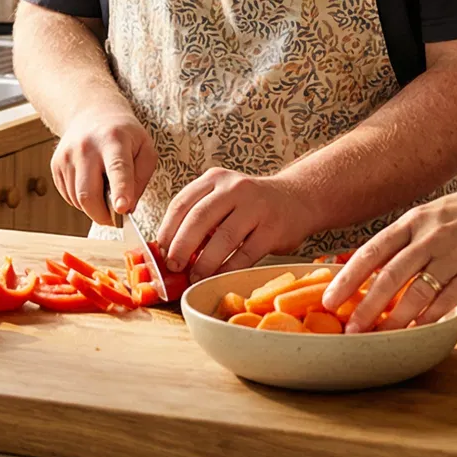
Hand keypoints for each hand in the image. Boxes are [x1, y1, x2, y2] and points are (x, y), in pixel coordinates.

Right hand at [51, 102, 156, 226]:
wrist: (92, 114)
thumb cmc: (124, 135)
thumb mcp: (145, 148)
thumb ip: (141, 178)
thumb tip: (126, 208)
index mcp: (114, 140)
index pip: (117, 168)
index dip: (120, 190)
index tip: (122, 208)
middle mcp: (86, 147)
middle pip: (89, 193)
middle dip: (103, 215)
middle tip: (116, 219)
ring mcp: (67, 156)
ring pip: (77, 199)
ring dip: (93, 207)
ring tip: (105, 192)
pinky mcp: (55, 165)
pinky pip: (69, 196)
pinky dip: (82, 201)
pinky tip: (92, 185)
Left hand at [159, 168, 317, 279]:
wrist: (297, 199)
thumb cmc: (251, 205)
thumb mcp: (224, 197)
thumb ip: (200, 215)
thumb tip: (169, 251)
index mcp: (215, 179)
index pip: (182, 203)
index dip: (167, 230)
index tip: (160, 252)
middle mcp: (235, 188)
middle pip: (199, 218)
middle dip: (181, 247)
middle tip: (173, 267)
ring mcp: (256, 207)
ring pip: (223, 237)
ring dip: (204, 262)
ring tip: (194, 277)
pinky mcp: (272, 229)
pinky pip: (245, 254)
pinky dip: (228, 269)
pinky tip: (218, 278)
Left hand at [321, 177, 456, 331]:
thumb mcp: (434, 214)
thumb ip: (407, 239)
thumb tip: (375, 269)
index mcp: (414, 220)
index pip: (372, 250)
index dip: (348, 277)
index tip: (329, 298)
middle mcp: (431, 236)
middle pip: (389, 276)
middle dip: (365, 306)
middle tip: (348, 329)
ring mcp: (454, 255)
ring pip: (416, 292)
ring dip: (394, 319)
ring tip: (378, 337)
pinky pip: (447, 300)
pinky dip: (429, 318)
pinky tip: (416, 332)